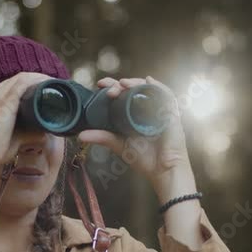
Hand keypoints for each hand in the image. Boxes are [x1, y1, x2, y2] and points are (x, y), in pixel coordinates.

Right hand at [0, 71, 54, 166]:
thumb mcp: (8, 138)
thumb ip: (25, 134)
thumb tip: (43, 134)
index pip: (8, 86)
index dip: (25, 85)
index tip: (39, 89)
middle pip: (15, 79)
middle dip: (34, 79)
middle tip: (50, 85)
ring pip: (21, 78)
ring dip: (38, 78)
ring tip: (51, 83)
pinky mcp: (4, 102)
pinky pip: (23, 83)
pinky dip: (36, 81)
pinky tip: (47, 83)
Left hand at [77, 76, 192, 186]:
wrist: (161, 170)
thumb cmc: (144, 158)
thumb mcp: (118, 144)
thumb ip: (102, 137)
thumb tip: (80, 136)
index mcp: (134, 113)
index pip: (123, 93)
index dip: (113, 86)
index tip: (100, 84)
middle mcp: (147, 109)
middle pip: (135, 88)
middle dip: (122, 84)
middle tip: (110, 88)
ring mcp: (159, 110)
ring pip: (149, 89)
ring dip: (137, 82)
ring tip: (124, 83)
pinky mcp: (171, 114)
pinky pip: (167, 96)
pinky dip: (158, 87)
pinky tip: (149, 81)